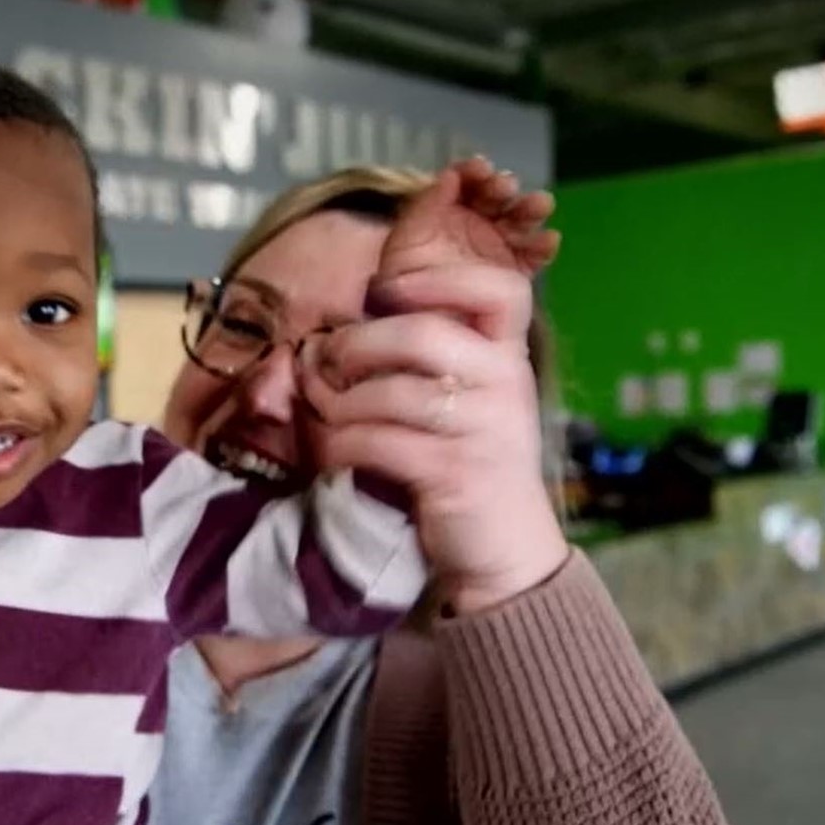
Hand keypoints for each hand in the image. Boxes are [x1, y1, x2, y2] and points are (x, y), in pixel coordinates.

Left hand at [299, 159, 568, 612]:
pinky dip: (339, 445)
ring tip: (316, 411)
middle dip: (354, 345)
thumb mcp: (467, 397)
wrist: (503, 547)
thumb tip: (341, 329)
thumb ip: (431, 356)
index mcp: (508, 355)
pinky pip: (377, 442)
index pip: (500, 289)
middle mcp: (504, 383)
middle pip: (421, 334)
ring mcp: (483, 428)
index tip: (385, 290)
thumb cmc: (469, 459)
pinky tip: (329, 451)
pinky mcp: (453, 474)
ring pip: (389, 392)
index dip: (439, 277)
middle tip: (319, 361)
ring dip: (335, 402)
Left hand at [380, 156, 560, 279]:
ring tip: (540, 205)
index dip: (474, 171)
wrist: (413, 321)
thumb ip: (424, 207)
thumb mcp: (405, 240)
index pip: (467, 181)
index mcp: (451, 207)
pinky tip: (549, 240)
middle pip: (497, 196)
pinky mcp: (515, 271)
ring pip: (521, 220)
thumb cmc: (402, 278)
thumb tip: (449, 175)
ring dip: (531, 209)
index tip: (479, 167)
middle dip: (503, 187)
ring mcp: (500, 244)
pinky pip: (533, 256)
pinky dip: (543, 247)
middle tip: (504, 186)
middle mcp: (479, 220)